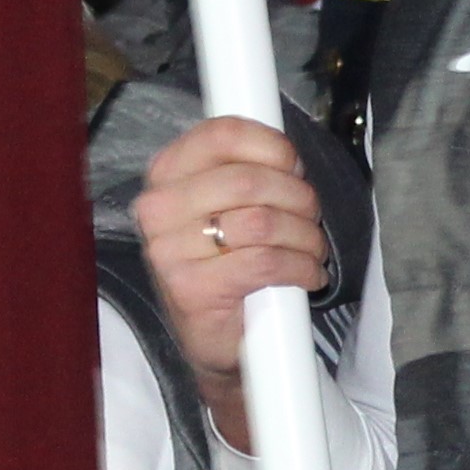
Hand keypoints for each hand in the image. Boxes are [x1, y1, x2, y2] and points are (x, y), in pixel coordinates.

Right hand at [134, 118, 326, 450]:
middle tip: (310, 218)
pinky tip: (307, 276)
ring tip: (311, 251)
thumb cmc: (229, 261)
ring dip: (305, 237)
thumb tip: (287, 149)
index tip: (294, 167)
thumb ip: (249, 169)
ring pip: (263, 222)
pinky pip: (266, 262)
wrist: (216, 336)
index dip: (272, 146)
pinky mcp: (191, 288)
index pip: (221, 134)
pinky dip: (302, 268)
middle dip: (299, 198)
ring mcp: (168, 250)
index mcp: (167, 174)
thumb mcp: (233, 204)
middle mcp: (158, 208)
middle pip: (250, 180)